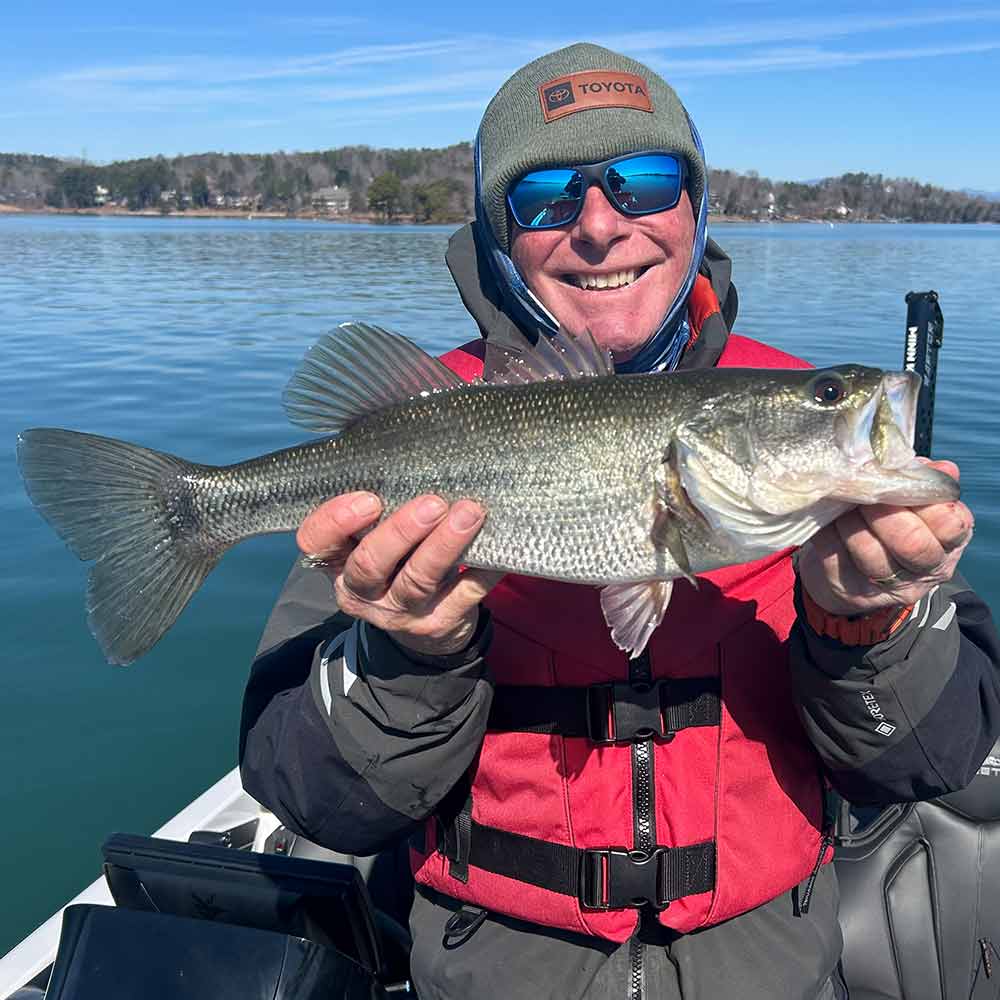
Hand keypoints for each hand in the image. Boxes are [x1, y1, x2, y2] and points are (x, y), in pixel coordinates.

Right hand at [297, 492, 503, 655]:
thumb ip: (380, 511)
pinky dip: (481, 572)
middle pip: (370, 563)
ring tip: (469, 513)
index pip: (316, 541)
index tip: (369, 498)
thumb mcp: (375, 540)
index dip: (336, 520)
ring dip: (444, 545)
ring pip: (418, 580)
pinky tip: (496, 548)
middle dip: (401, 531)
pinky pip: (462, 595)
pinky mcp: (438, 624)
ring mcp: (399, 612)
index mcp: (338, 562)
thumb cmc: (398, 561)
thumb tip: (412, 453)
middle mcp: (362, 592)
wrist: (424, 628)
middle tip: (432, 503)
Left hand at [798, 460, 973, 615]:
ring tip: (843, 504)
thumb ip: (924, 481)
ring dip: (851, 522)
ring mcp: (888, 585)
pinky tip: (828, 519)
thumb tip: (942, 468)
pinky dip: (828, 532)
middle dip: (884, 513)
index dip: (923, 500)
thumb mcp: (912, 502)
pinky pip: (835, 557)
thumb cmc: (889, 522)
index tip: (899, 483)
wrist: (851, 567)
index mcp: (949, 542)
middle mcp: (925, 569)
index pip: (950, 524)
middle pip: (912, 544)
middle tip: (865, 493)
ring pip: (871, 554)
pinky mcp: (852, 591)